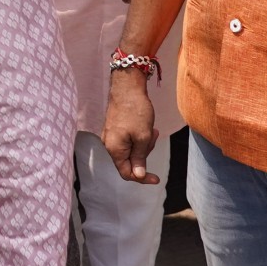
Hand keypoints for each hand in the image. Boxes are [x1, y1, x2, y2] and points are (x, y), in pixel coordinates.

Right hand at [101, 67, 160, 184]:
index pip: (127, 173)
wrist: (126, 86)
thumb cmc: (135, 111)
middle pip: (129, 162)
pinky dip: (139, 137)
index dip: (142, 178)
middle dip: (145, 154)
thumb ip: (139, 158)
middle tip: (153, 137)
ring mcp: (111, 136)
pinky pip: (128, 140)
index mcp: (114, 149)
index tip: (157, 179)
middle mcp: (109, 144)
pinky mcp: (115, 128)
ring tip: (151, 129)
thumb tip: (138, 176)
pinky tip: (146, 126)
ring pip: (131, 150)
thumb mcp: (142, 137)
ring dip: (144, 144)